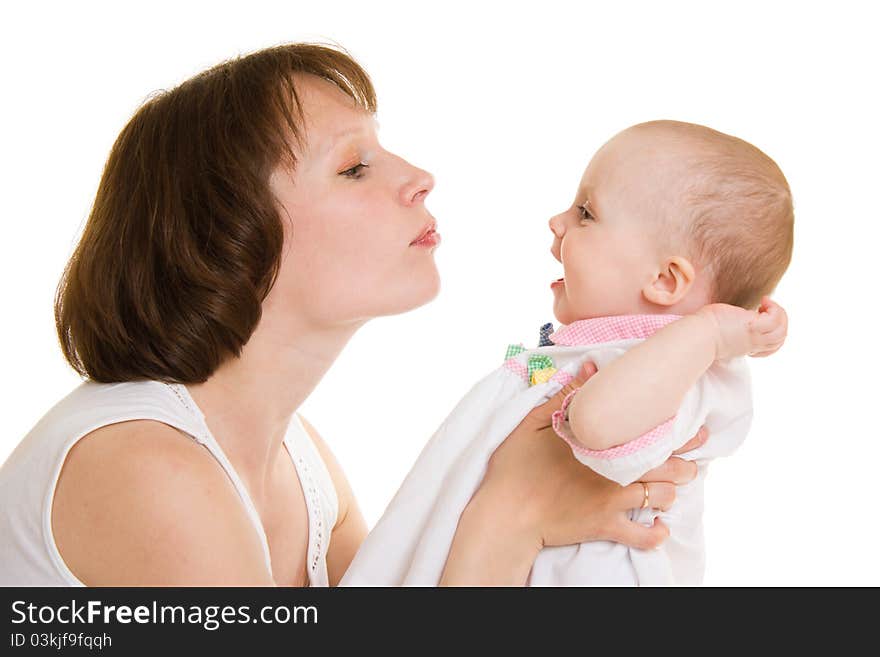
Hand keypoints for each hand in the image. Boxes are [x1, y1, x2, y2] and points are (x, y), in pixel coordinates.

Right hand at [479, 363, 700, 546]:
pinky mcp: (605, 526)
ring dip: (672, 491)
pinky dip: (656, 534)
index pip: (649, 433)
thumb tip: (590, 370)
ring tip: (675, 487)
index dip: (679, 432)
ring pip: (662, 496)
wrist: (505, 513)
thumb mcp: (534, 422)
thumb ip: (566, 397)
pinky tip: (660, 527)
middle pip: (667, 465)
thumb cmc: (516, 466)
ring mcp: (612, 500)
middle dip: (687, 463)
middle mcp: (614, 470)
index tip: (697, 429)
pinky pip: (643, 536)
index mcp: (600, 442)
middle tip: (695, 459)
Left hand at [697, 296, 787, 359]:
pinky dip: (775, 309)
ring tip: (766, 304)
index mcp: (744, 346)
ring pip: (781, 332)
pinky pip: (775, 320)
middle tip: (766, 309)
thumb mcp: (721, 329)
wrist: (696, 334)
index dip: (771, 335)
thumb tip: (727, 315)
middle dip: (780, 323)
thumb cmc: (701, 330)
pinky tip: (763, 301)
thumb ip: (730, 326)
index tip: (762, 321)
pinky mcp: (751, 327)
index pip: (769, 347)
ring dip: (780, 315)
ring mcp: (753, 337)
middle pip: (778, 340)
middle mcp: (751, 344)